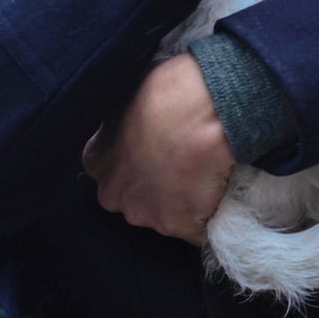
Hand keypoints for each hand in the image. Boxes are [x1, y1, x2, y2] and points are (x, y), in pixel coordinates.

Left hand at [83, 54, 236, 244]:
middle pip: (136, 200)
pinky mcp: (178, 225)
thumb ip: (128, 122)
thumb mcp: (132, 95)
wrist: (202, 107)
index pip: (114, 172)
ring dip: (185, 203)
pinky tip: (221, 191)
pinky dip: (209, 215)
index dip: (140, 163)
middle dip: (158, 189)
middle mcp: (113, 194)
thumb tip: (142, 121)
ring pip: (166, 215)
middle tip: (187, 165)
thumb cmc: (169, 89)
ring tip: (209, 176)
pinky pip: (197, 228)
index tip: (161, 152)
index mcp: (97, 160)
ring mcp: (145, 213)